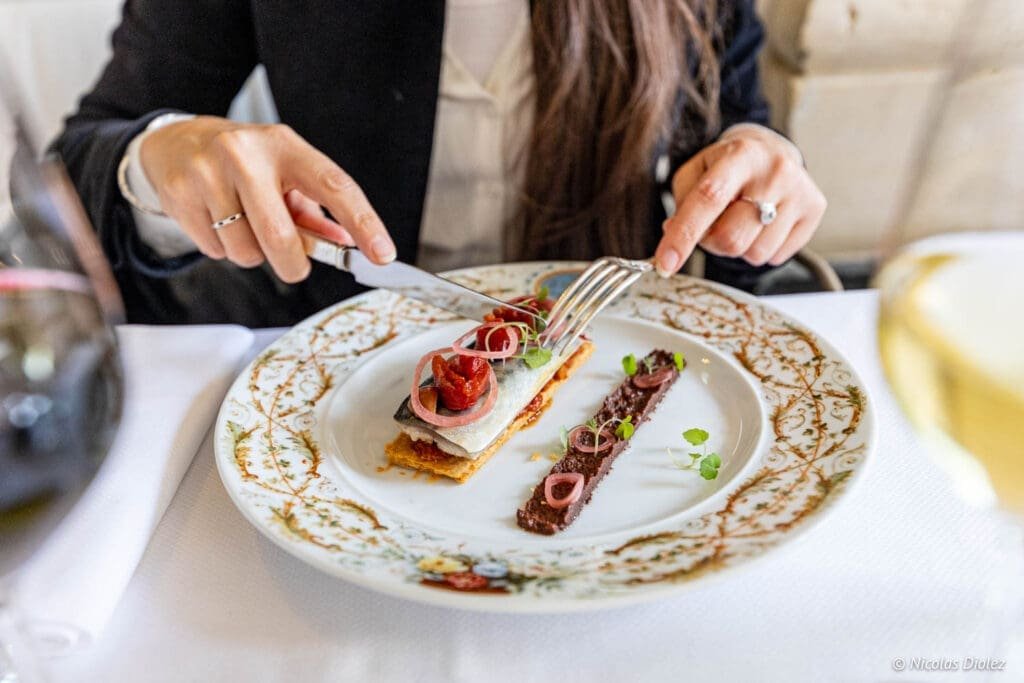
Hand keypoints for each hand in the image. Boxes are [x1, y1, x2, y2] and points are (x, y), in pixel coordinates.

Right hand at [140, 116, 394, 281]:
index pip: (335, 186)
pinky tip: (216, 220)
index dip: (363, 223)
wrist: (177, 142)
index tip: (382, 255)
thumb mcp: (286, 176)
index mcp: (285, 146)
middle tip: (295, 266)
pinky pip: (215, 250)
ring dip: (252, 254)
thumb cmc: (245, 164)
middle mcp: (246, 153)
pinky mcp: (180, 193)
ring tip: (243, 225)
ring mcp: (208, 171)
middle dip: (293, 264)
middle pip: (281, 235)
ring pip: (245, 250)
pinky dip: (222, 248)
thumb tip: (347, 246)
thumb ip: (316, 213)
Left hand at [653, 125, 825, 275]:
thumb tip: (673, 235)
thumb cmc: (725, 166)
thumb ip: (680, 204)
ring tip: (743, 219)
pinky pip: (776, 257)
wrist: (771, 151)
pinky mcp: (815, 209)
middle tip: (714, 224)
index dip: (683, 235)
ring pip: (753, 254)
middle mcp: (776, 171)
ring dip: (738, 246)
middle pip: (730, 239)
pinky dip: (760, 248)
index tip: (665, 264)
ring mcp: (800, 191)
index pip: (708, 199)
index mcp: (740, 155)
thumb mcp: (695, 173)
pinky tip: (763, 223)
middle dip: (712, 243)